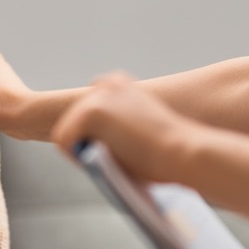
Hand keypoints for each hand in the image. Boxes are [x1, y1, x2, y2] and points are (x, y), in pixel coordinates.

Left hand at [51, 71, 199, 184]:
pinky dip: (75, 156)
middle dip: (84, 140)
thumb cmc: (170, 152)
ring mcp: (96, 96)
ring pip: (68, 129)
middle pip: (75, 118)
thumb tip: (97, 147)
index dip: (95, 131)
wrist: (183, 151)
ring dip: (80, 148)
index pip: (91, 105)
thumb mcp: (141, 130)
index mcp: (122, 85)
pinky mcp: (89, 112)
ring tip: (104, 164)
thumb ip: (118, 130)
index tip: (109, 148)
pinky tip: (98, 163)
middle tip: (103, 161)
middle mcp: (107, 84)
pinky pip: (64, 139)